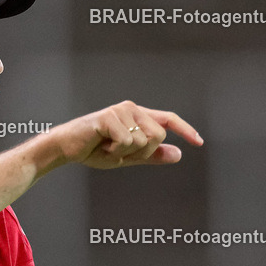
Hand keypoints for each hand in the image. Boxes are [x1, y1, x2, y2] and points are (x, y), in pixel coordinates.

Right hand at [50, 100, 202, 169]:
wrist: (68, 148)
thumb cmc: (95, 150)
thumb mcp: (128, 157)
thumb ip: (152, 155)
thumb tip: (178, 154)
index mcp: (139, 116)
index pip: (168, 120)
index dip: (185, 130)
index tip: (198, 142)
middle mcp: (133, 109)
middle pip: (158, 136)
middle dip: (142, 153)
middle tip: (120, 153)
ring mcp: (121, 111)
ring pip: (142, 141)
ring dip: (125, 153)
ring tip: (108, 147)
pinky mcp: (110, 116)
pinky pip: (126, 141)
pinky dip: (115, 151)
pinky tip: (102, 145)